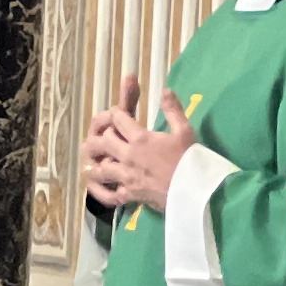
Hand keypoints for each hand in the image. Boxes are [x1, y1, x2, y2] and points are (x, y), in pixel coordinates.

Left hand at [86, 83, 198, 211]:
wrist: (194, 189)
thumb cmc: (190, 159)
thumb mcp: (184, 130)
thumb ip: (173, 110)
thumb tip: (165, 90)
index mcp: (140, 138)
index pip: (118, 119)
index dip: (116, 114)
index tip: (117, 114)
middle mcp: (128, 156)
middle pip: (103, 142)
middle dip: (100, 137)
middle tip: (100, 137)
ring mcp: (126, 177)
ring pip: (100, 169)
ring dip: (94, 164)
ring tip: (90, 162)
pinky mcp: (130, 195)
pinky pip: (109, 195)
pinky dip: (100, 193)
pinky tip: (95, 189)